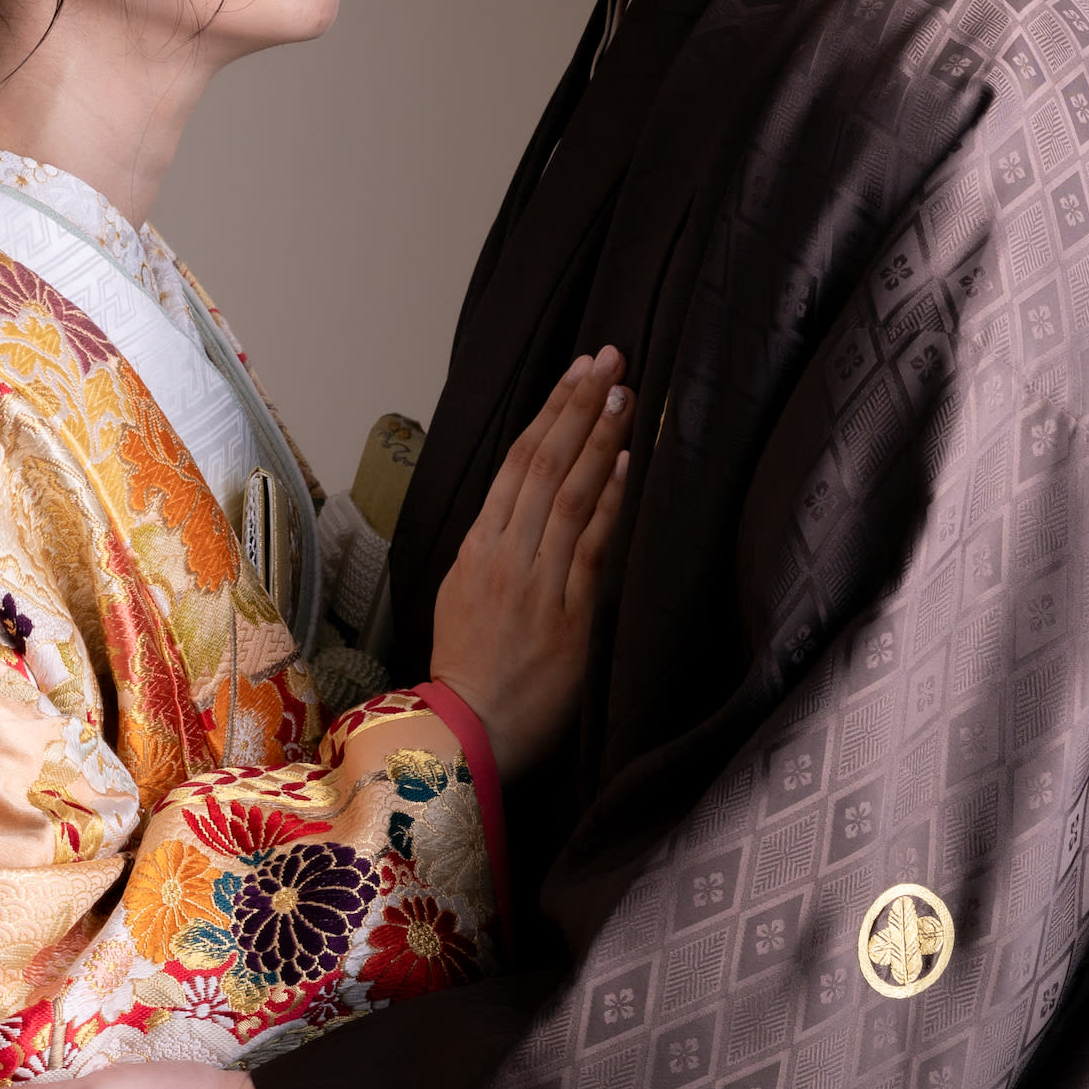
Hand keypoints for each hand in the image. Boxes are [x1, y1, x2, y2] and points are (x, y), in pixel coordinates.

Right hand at [430, 347, 634, 780]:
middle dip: (576, 404)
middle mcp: (503, 554)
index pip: (516, 461)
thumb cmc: (469, 670)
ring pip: (566, 493)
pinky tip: (625, 462)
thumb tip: (521, 508)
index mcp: (478, 546)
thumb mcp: (463, 595)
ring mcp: (534, 583)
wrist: (466, 732)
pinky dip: (606, 502)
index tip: (576, 371)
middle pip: (542, 463)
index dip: (550, 411)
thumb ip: (494, 549)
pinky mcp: (566, 616)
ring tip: (623, 392)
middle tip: (607, 356)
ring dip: (597, 439)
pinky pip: (588, 548)